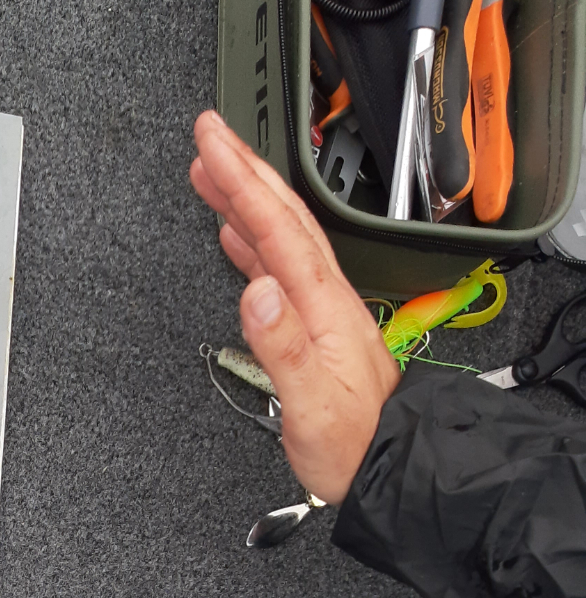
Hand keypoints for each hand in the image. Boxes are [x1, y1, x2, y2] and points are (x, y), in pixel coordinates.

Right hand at [189, 110, 398, 504]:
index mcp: (320, 305)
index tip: (211, 143)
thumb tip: (255, 290)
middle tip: (209, 132)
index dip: (241, 180)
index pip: (275, 227)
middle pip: (281, 216)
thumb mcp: (311, 402)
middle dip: (243, 169)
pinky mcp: (313, 325)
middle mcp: (324, 297)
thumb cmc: (350, 442)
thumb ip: (282, 345)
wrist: (387, 465)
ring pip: (279, 234)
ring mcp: (320, 309)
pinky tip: (236, 236)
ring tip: (212, 171)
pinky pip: (279, 264)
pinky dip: (253, 240)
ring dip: (245, 198)